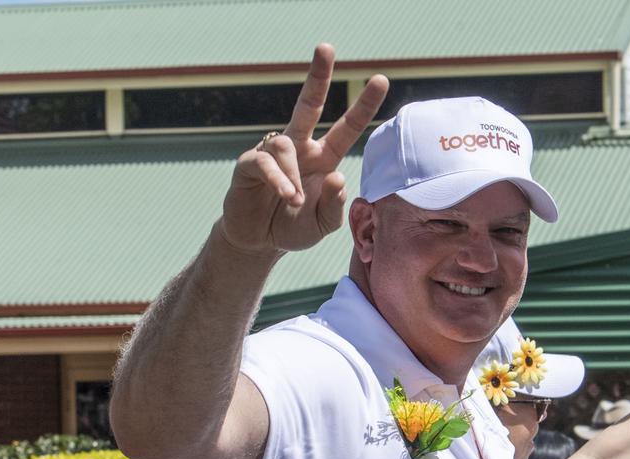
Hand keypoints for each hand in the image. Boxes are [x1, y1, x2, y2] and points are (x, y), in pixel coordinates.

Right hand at [219, 44, 388, 257]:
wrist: (259, 241)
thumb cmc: (294, 227)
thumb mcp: (324, 224)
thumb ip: (334, 205)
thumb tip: (336, 178)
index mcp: (324, 158)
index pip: (348, 127)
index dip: (363, 105)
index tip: (381, 79)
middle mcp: (301, 148)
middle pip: (309, 104)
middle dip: (318, 76)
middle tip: (326, 46)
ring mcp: (273, 152)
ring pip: (285, 144)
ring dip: (293, 176)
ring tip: (295, 202)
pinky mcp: (249, 164)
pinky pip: (266, 162)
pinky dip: (279, 180)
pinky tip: (287, 197)